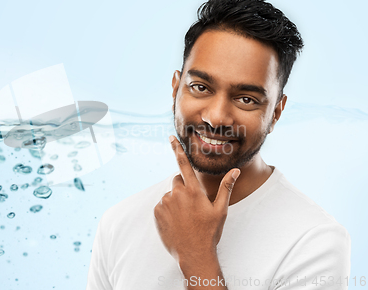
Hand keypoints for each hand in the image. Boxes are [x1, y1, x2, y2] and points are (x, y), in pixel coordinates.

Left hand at [153, 135, 240, 261]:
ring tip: (186, 219)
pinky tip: (177, 223)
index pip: (184, 164)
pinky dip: (168, 211)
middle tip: (193, 206)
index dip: (177, 149)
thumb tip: (236, 170)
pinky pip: (162, 206)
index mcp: (193, 190)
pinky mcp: (157, 212)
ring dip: (176, 202)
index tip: (170, 138)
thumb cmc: (209, 232)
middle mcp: (177, 193)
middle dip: (184, 188)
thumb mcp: (220, 210)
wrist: (194, 254)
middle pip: (177, 181)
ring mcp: (165, 203)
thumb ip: (226, 187)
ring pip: (170, 195)